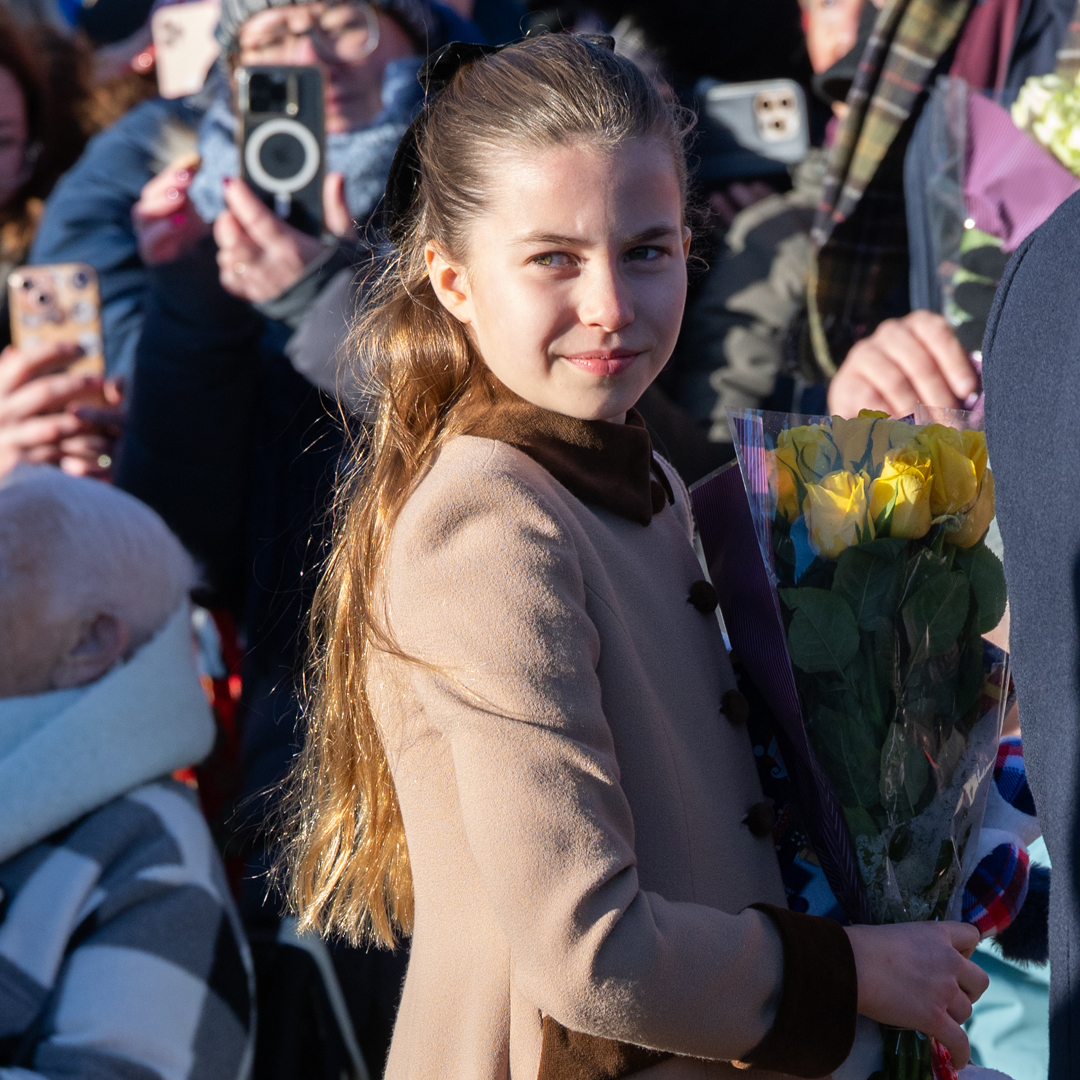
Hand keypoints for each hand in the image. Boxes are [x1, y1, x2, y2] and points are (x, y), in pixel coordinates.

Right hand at [0, 343, 118, 477]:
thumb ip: (4, 378)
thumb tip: (13, 351)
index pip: (24, 364)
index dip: (52, 352)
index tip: (80, 348)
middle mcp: (1, 410)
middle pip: (44, 392)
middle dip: (76, 384)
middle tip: (102, 380)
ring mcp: (10, 436)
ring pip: (53, 425)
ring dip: (83, 419)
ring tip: (108, 412)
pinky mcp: (21, 460)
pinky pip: (55, 452)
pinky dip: (78, 446)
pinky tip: (100, 440)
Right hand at [133, 154, 210, 265]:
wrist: (196, 277)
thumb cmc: (197, 243)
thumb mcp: (199, 212)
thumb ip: (194, 190)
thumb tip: (196, 158)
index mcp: (164, 202)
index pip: (165, 180)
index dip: (177, 168)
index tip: (196, 159)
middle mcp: (152, 216)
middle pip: (150, 193)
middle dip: (168, 182)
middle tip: (187, 177)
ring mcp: (147, 234)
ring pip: (143, 213)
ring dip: (162, 202)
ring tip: (180, 196)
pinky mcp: (150, 254)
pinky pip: (148, 241)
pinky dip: (161, 230)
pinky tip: (178, 222)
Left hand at [214, 172, 355, 302]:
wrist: (341, 309)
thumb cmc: (341, 270)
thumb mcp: (344, 238)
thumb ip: (338, 207)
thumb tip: (337, 178)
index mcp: (293, 249)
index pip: (258, 220)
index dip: (240, 199)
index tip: (231, 182)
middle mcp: (273, 268)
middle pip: (233, 241)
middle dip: (227, 222)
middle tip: (232, 211)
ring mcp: (263, 285)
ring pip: (228, 259)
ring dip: (228, 243)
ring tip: (238, 233)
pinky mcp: (258, 297)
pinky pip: (230, 280)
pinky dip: (230, 267)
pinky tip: (241, 258)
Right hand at [827, 311, 978, 417]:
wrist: (863, 404)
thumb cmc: (911, 390)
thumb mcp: (936, 380)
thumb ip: (954, 384)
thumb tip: (974, 403)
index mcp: (917, 325)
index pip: (936, 332)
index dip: (955, 362)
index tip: (967, 392)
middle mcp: (889, 333)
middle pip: (918, 361)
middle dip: (938, 397)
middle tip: (951, 424)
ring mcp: (863, 355)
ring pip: (895, 381)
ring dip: (916, 411)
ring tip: (929, 432)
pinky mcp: (845, 382)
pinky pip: (871, 401)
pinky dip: (890, 418)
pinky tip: (902, 432)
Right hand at [844, 921, 988, 1067]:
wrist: (852, 964)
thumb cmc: (861, 943)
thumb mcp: (895, 933)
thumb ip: (914, 946)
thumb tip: (909, 963)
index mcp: (937, 934)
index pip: (971, 936)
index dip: (965, 950)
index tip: (952, 959)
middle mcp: (949, 961)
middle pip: (979, 980)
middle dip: (967, 989)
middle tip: (947, 994)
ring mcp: (944, 991)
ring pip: (966, 1011)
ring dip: (953, 1016)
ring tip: (934, 1018)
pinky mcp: (935, 1018)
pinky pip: (959, 1041)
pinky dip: (959, 1052)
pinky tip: (955, 1059)